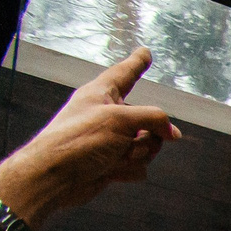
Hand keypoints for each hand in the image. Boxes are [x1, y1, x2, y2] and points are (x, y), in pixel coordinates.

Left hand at [0, 48, 180, 228]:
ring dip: (138, 154)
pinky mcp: (112, 161)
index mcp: (101, 94)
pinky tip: (111, 170)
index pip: (125, 73)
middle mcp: (107, 115)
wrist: (56, 178)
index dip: (137, 63)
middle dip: (149, 135)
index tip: (145, 52)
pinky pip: (139, 164)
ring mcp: (111, 140)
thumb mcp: (120, 119)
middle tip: (133, 140)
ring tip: (115, 157)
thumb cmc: (77, 141)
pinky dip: (130, 169)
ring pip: (149, 145)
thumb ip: (153, 120)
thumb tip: (174, 133)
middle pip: (148, 119)